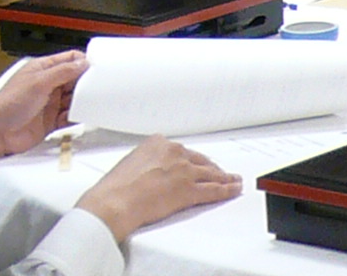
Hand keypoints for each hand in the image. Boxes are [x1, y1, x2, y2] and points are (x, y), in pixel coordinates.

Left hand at [0, 50, 86, 171]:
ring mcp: (50, 104)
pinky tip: (82, 116)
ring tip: (92, 102)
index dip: (83, 62)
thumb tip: (83, 63)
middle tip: (98, 86)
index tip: (96, 68)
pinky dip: (76, 116)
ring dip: (82, 101)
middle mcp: (48, 85)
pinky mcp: (51, 122)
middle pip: (75, 80)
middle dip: (86, 83)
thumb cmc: (7, 105)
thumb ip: (63, 72)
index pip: (69, 60)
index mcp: (42, 70)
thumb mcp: (38, 82)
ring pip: (74, 99)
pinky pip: (70, 117)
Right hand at [76, 135, 242, 244]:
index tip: (197, 163)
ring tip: (233, 180)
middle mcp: (174, 153)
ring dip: (224, 178)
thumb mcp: (130, 163)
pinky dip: (226, 190)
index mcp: (159, 143)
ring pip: (210, 174)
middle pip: (200, 161)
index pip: (183, 152)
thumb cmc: (114, 189)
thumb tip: (152, 172)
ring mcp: (184, 171)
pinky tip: (233, 189)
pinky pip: (213, 189)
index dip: (192, 160)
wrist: (113, 203)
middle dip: (210, 168)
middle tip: (218, 172)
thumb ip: (147, 163)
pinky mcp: (189, 190)